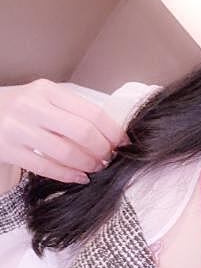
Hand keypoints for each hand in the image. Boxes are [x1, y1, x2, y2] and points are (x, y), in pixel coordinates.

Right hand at [0, 79, 130, 183]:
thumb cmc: (18, 109)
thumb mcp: (42, 99)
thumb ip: (70, 111)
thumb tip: (110, 134)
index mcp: (46, 90)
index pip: (91, 113)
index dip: (113, 132)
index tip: (123, 143)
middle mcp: (31, 106)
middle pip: (82, 133)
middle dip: (102, 150)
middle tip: (109, 158)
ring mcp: (17, 128)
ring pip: (66, 152)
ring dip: (87, 164)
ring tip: (95, 168)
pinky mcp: (8, 149)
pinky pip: (46, 167)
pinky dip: (68, 175)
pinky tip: (79, 177)